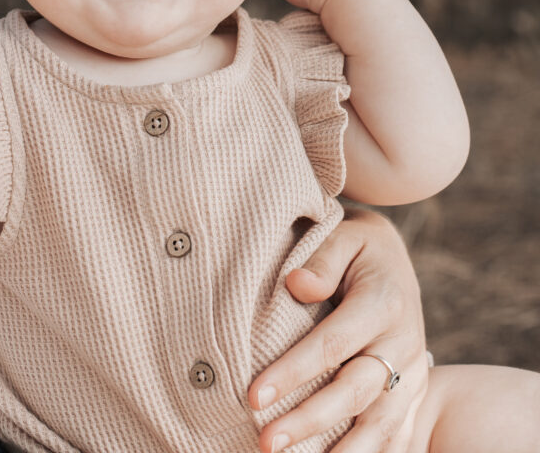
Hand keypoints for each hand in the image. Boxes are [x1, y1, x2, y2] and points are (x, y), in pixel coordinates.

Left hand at [249, 209, 428, 452]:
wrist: (394, 259)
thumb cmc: (356, 247)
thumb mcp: (343, 237)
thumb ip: (322, 260)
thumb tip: (297, 285)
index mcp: (384, 303)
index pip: (333, 344)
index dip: (293, 372)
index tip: (254, 395)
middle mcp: (403, 344)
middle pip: (354, 392)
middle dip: (309, 421)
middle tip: (265, 442)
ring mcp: (413, 374)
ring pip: (379, 423)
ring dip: (341, 452)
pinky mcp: (414, 394)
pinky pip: (396, 435)